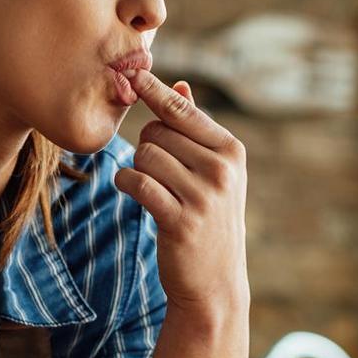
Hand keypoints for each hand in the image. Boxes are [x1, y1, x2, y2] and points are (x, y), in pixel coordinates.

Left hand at [114, 70, 249, 325]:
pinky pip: (138, 183)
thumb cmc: (209, 220)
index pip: (183, 111)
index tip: (134, 74)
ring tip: (153, 189)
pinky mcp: (180, 220)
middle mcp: (222, 169)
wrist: (214, 283)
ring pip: (145, 155)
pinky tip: (130, 191)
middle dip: (147, 147)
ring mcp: (204, 196)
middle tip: (158, 173)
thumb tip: (179, 85)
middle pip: (157, 132)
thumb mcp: (214, 174)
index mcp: (231, 151)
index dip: (155, 92)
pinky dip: (126, 183)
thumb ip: (195, 130)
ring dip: (137, 169)